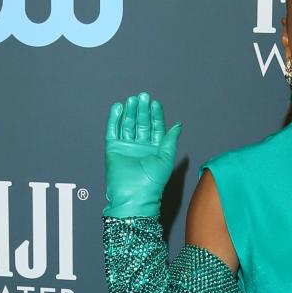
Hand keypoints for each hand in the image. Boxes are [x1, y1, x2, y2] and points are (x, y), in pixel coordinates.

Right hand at [103, 91, 182, 218]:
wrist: (134, 196)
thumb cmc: (152, 183)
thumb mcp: (166, 159)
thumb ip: (170, 140)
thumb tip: (178, 125)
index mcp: (155, 150)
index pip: (155, 127)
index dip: (155, 115)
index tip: (155, 103)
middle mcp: (141, 147)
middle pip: (141, 123)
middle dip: (142, 110)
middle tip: (143, 96)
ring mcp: (127, 147)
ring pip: (128, 124)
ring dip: (130, 112)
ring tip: (132, 100)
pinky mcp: (113, 149)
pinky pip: (113, 130)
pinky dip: (115, 119)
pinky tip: (118, 108)